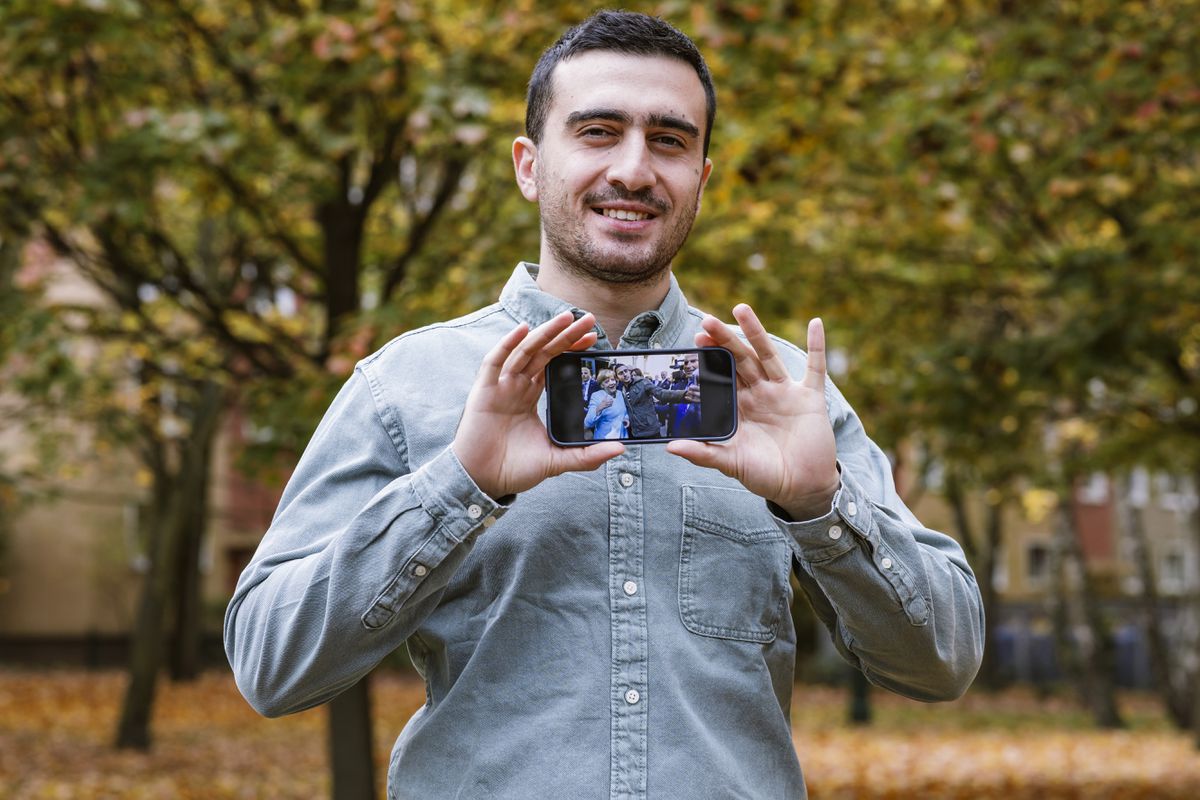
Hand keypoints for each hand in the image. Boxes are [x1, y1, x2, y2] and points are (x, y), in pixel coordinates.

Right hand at [452, 311, 623, 498]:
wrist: (482, 482)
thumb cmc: (514, 469)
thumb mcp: (557, 461)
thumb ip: (586, 455)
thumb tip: (619, 448)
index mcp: (530, 396)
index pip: (553, 364)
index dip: (571, 349)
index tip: (594, 340)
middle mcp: (515, 386)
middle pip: (543, 352)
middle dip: (565, 334)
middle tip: (589, 320)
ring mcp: (500, 386)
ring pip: (524, 351)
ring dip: (544, 332)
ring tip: (566, 317)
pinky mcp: (484, 392)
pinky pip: (495, 362)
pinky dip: (507, 344)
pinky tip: (523, 329)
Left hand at [667, 304, 838, 519]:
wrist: (801, 488)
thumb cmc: (764, 475)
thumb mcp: (731, 464)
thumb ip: (703, 454)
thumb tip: (671, 447)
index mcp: (738, 406)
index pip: (721, 376)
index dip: (709, 359)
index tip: (695, 340)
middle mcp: (759, 394)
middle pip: (739, 360)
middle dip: (724, 340)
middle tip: (707, 320)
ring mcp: (785, 393)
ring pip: (768, 356)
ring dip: (756, 332)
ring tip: (740, 308)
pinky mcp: (810, 399)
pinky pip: (815, 369)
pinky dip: (817, 347)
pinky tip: (815, 323)